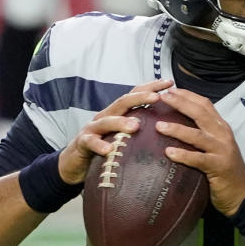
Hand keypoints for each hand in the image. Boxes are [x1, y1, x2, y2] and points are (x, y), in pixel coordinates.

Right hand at [57, 79, 173, 184]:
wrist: (75, 163)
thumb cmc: (104, 148)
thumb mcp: (123, 135)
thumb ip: (139, 127)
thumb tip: (167, 125)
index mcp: (117, 113)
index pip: (135, 95)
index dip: (151, 87)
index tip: (170, 82)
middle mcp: (105, 116)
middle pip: (122, 102)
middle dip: (140, 97)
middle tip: (158, 97)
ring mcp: (93, 128)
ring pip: (107, 121)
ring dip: (121, 122)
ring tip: (136, 126)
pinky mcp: (82, 143)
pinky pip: (90, 142)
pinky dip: (99, 145)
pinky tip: (108, 150)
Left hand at [155, 88, 244, 216]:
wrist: (241, 194)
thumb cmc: (223, 170)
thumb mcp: (215, 146)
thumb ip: (202, 133)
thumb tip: (176, 122)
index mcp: (221, 127)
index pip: (204, 104)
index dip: (187, 95)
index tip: (169, 89)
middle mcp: (222, 135)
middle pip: (200, 114)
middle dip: (180, 103)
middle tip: (162, 98)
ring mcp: (222, 150)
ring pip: (197, 135)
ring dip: (177, 129)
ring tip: (159, 126)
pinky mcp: (218, 167)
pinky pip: (198, 159)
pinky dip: (183, 155)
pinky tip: (169, 152)